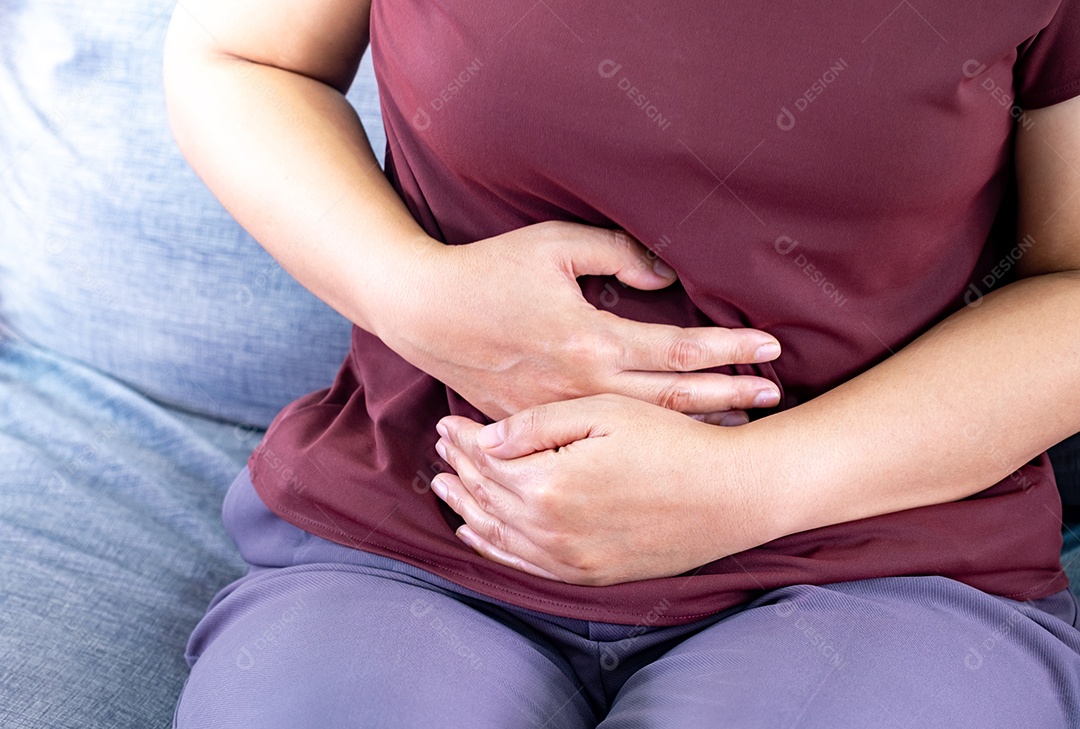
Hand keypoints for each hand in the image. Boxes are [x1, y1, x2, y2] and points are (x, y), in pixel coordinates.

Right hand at [376, 220, 781, 420]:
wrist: (424, 313)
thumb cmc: (488, 272)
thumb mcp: (553, 245)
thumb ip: (616, 254)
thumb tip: (667, 276)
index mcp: (591, 341)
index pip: (679, 350)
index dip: (730, 348)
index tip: (772, 347)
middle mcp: (583, 387)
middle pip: (674, 399)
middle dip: (731, 395)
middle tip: (776, 395)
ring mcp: (560, 413)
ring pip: (643, 427)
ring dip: (696, 423)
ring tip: (740, 422)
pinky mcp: (539, 426)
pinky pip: (603, 438)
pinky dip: (646, 437)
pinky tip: (670, 438)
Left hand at [430, 393, 784, 584]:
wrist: (732, 495)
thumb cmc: (673, 442)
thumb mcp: (605, 412)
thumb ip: (538, 426)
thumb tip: (484, 440)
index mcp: (549, 484)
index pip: (486, 460)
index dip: (462, 439)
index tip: (446, 421)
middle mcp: (551, 530)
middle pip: (486, 497)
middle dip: (459, 470)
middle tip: (440, 448)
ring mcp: (570, 559)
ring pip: (498, 535)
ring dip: (468, 509)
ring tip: (446, 487)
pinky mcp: (589, 575)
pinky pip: (525, 566)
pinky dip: (495, 549)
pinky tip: (478, 534)